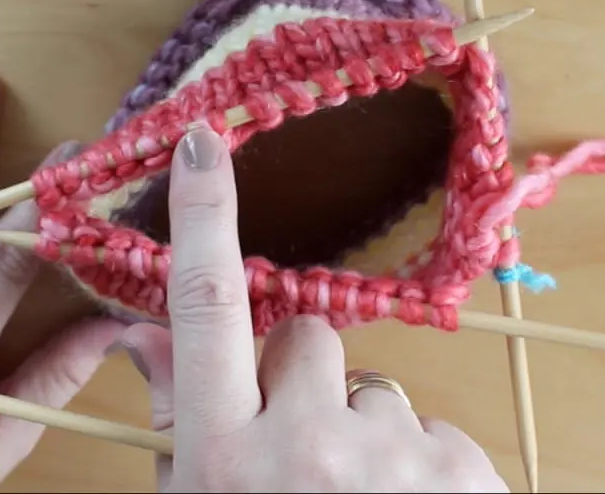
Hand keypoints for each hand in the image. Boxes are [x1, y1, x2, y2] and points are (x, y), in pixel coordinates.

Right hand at [116, 125, 509, 491]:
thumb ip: (180, 424)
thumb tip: (145, 336)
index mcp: (223, 454)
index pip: (206, 306)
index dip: (202, 216)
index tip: (202, 143)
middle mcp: (303, 445)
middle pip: (305, 337)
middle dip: (299, 374)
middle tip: (299, 445)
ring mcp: (388, 457)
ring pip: (373, 390)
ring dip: (361, 431)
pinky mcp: (459, 470)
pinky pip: (431, 430)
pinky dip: (417, 465)